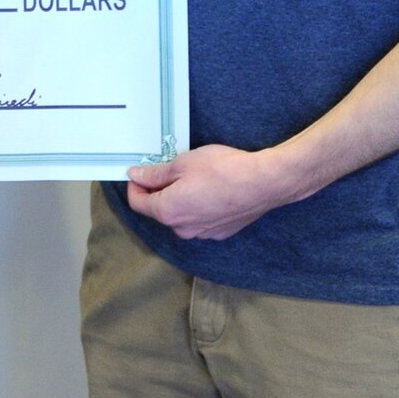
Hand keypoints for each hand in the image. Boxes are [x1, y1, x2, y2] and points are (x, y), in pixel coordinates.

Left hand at [124, 144, 299, 240]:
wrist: (263, 182)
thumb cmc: (223, 170)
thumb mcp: (182, 164)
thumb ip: (155, 174)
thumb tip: (136, 176)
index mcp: (168, 212)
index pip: (138, 203)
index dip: (135, 186)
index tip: (139, 172)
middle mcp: (183, 229)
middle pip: (160, 210)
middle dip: (159, 191)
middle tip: (170, 169)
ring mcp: (203, 234)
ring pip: (181, 216)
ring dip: (180, 199)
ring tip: (194, 178)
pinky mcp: (220, 232)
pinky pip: (200, 220)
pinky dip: (198, 206)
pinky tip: (210, 190)